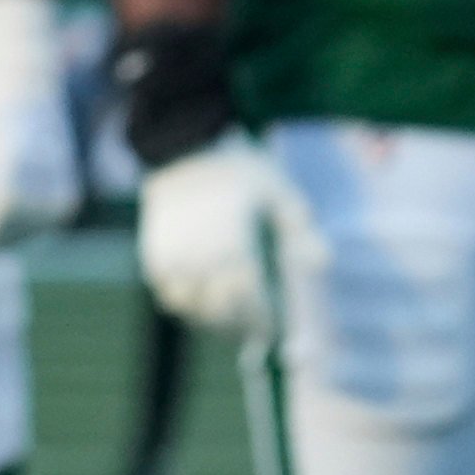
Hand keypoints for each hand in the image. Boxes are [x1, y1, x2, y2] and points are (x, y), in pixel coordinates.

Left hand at [0, 0, 83, 252]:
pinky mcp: (70, 180)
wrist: (26, 78)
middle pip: (19, 217)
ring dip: (12, 236)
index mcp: (13, 144)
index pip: (2, 200)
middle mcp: (43, 159)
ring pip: (38, 222)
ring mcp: (61, 170)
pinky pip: (52, 215)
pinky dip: (29, 226)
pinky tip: (5, 228)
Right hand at [134, 131, 307, 339]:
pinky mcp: (153, 255)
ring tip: (225, 310)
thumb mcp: (280, 191)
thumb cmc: (239, 170)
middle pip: (222, 313)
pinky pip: (167, 294)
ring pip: (191, 308)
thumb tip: (321, 264)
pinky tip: (199, 292)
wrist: (183, 146)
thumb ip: (302, 230)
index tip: (273, 328)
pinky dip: (183, 299)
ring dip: (209, 315)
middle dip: (239, 322)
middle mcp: (201, 260)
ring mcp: (173, 259)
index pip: (252, 305)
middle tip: (252, 323)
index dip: (264, 322)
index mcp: (235, 249)